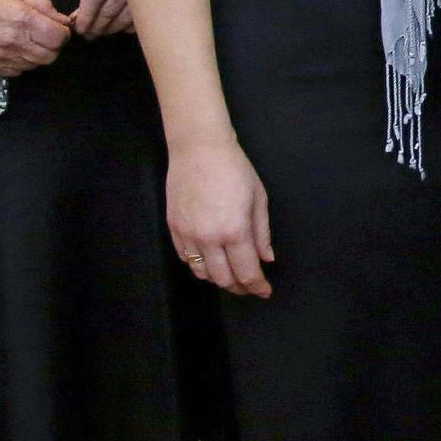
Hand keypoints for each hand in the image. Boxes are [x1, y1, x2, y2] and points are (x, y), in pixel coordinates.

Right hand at [0, 0, 70, 76]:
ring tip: (27, 40)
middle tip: (43, 35)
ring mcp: (2, 56)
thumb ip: (45, 8)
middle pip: (50, 56)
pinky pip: (18, 71)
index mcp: (23, 19)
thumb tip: (65, 22)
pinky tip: (14, 48)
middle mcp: (14, 41)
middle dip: (52, 46)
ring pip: (36, 65)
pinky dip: (22, 62)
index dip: (63, 33)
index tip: (56, 28)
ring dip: (38, 54)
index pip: (59, 38)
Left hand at [72, 0, 133, 37]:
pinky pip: (136, 22)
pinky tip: (120, 26)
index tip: (80, 27)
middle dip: (95, 28)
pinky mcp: (152, 5)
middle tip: (89, 34)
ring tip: (102, 31)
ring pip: (121, 21)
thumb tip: (78, 16)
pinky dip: (126, 27)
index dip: (85, 16)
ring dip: (109, 29)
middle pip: (106, 13)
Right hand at [169, 137, 274, 296]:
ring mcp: (188, 234)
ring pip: (202, 273)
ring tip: (231, 276)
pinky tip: (210, 262)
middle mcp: (208, 238)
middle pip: (223, 279)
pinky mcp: (173, 228)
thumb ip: (262, 233)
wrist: (199, 148)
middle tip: (250, 287)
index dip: (257, 286)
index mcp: (234, 231)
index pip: (246, 272)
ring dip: (218, 279)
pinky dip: (199, 266)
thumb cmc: (234, 168)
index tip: (264, 291)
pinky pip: (185, 258)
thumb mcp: (258, 199)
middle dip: (240, 288)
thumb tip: (266, 259)